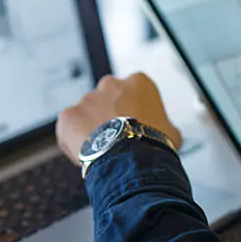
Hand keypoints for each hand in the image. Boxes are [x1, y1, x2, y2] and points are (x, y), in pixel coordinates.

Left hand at [57, 73, 182, 164]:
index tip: (135, 127)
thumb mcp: (172, 132)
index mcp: (138, 82)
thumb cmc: (152, 143)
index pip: (134, 93)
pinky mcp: (68, 115)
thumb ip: (165, 126)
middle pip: (108, 99)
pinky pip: (69, 128)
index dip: (134, 112)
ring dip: (92, 129)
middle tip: (117, 138)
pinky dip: (74, 140)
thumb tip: (169, 133)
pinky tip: (86, 155)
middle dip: (109, 116)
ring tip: (102, 151)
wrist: (130, 158)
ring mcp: (87, 99)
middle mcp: (110, 85)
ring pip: (87, 114)